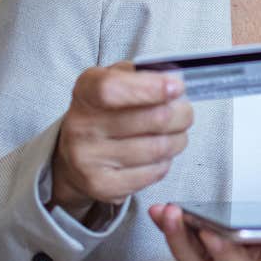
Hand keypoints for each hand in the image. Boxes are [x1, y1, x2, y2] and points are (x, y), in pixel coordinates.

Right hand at [50, 61, 192, 221]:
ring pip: (159, 148)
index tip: (176, 87)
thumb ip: (142, 75)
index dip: (150, 87)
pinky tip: (159, 155)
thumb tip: (173, 82)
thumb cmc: (107, 112)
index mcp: (85, 92)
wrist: (75, 155)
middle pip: (152, 118)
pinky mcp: (102, 186)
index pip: (111, 89)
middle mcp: (81, 126)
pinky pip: (153, 172)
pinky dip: (166, 162)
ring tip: (176, 133)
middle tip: (184, 111)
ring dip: (178, 139)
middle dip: (181, 113)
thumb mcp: (116, 81)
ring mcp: (88, 160)